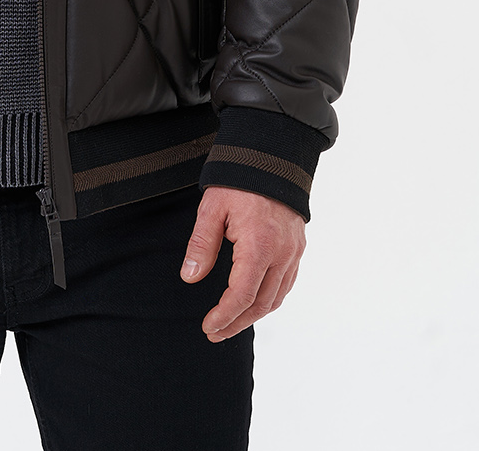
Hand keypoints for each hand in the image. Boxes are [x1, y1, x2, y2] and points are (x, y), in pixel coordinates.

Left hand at [180, 185, 305, 340]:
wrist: (272, 154)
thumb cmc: (239, 179)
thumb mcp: (212, 208)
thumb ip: (202, 245)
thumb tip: (190, 278)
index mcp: (259, 245)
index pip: (242, 295)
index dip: (225, 316)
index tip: (208, 327)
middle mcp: (282, 253)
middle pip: (262, 303)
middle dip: (237, 323)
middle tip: (215, 333)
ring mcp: (293, 251)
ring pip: (277, 297)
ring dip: (254, 315)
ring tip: (231, 323)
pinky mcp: (297, 246)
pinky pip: (287, 283)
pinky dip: (270, 299)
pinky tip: (255, 302)